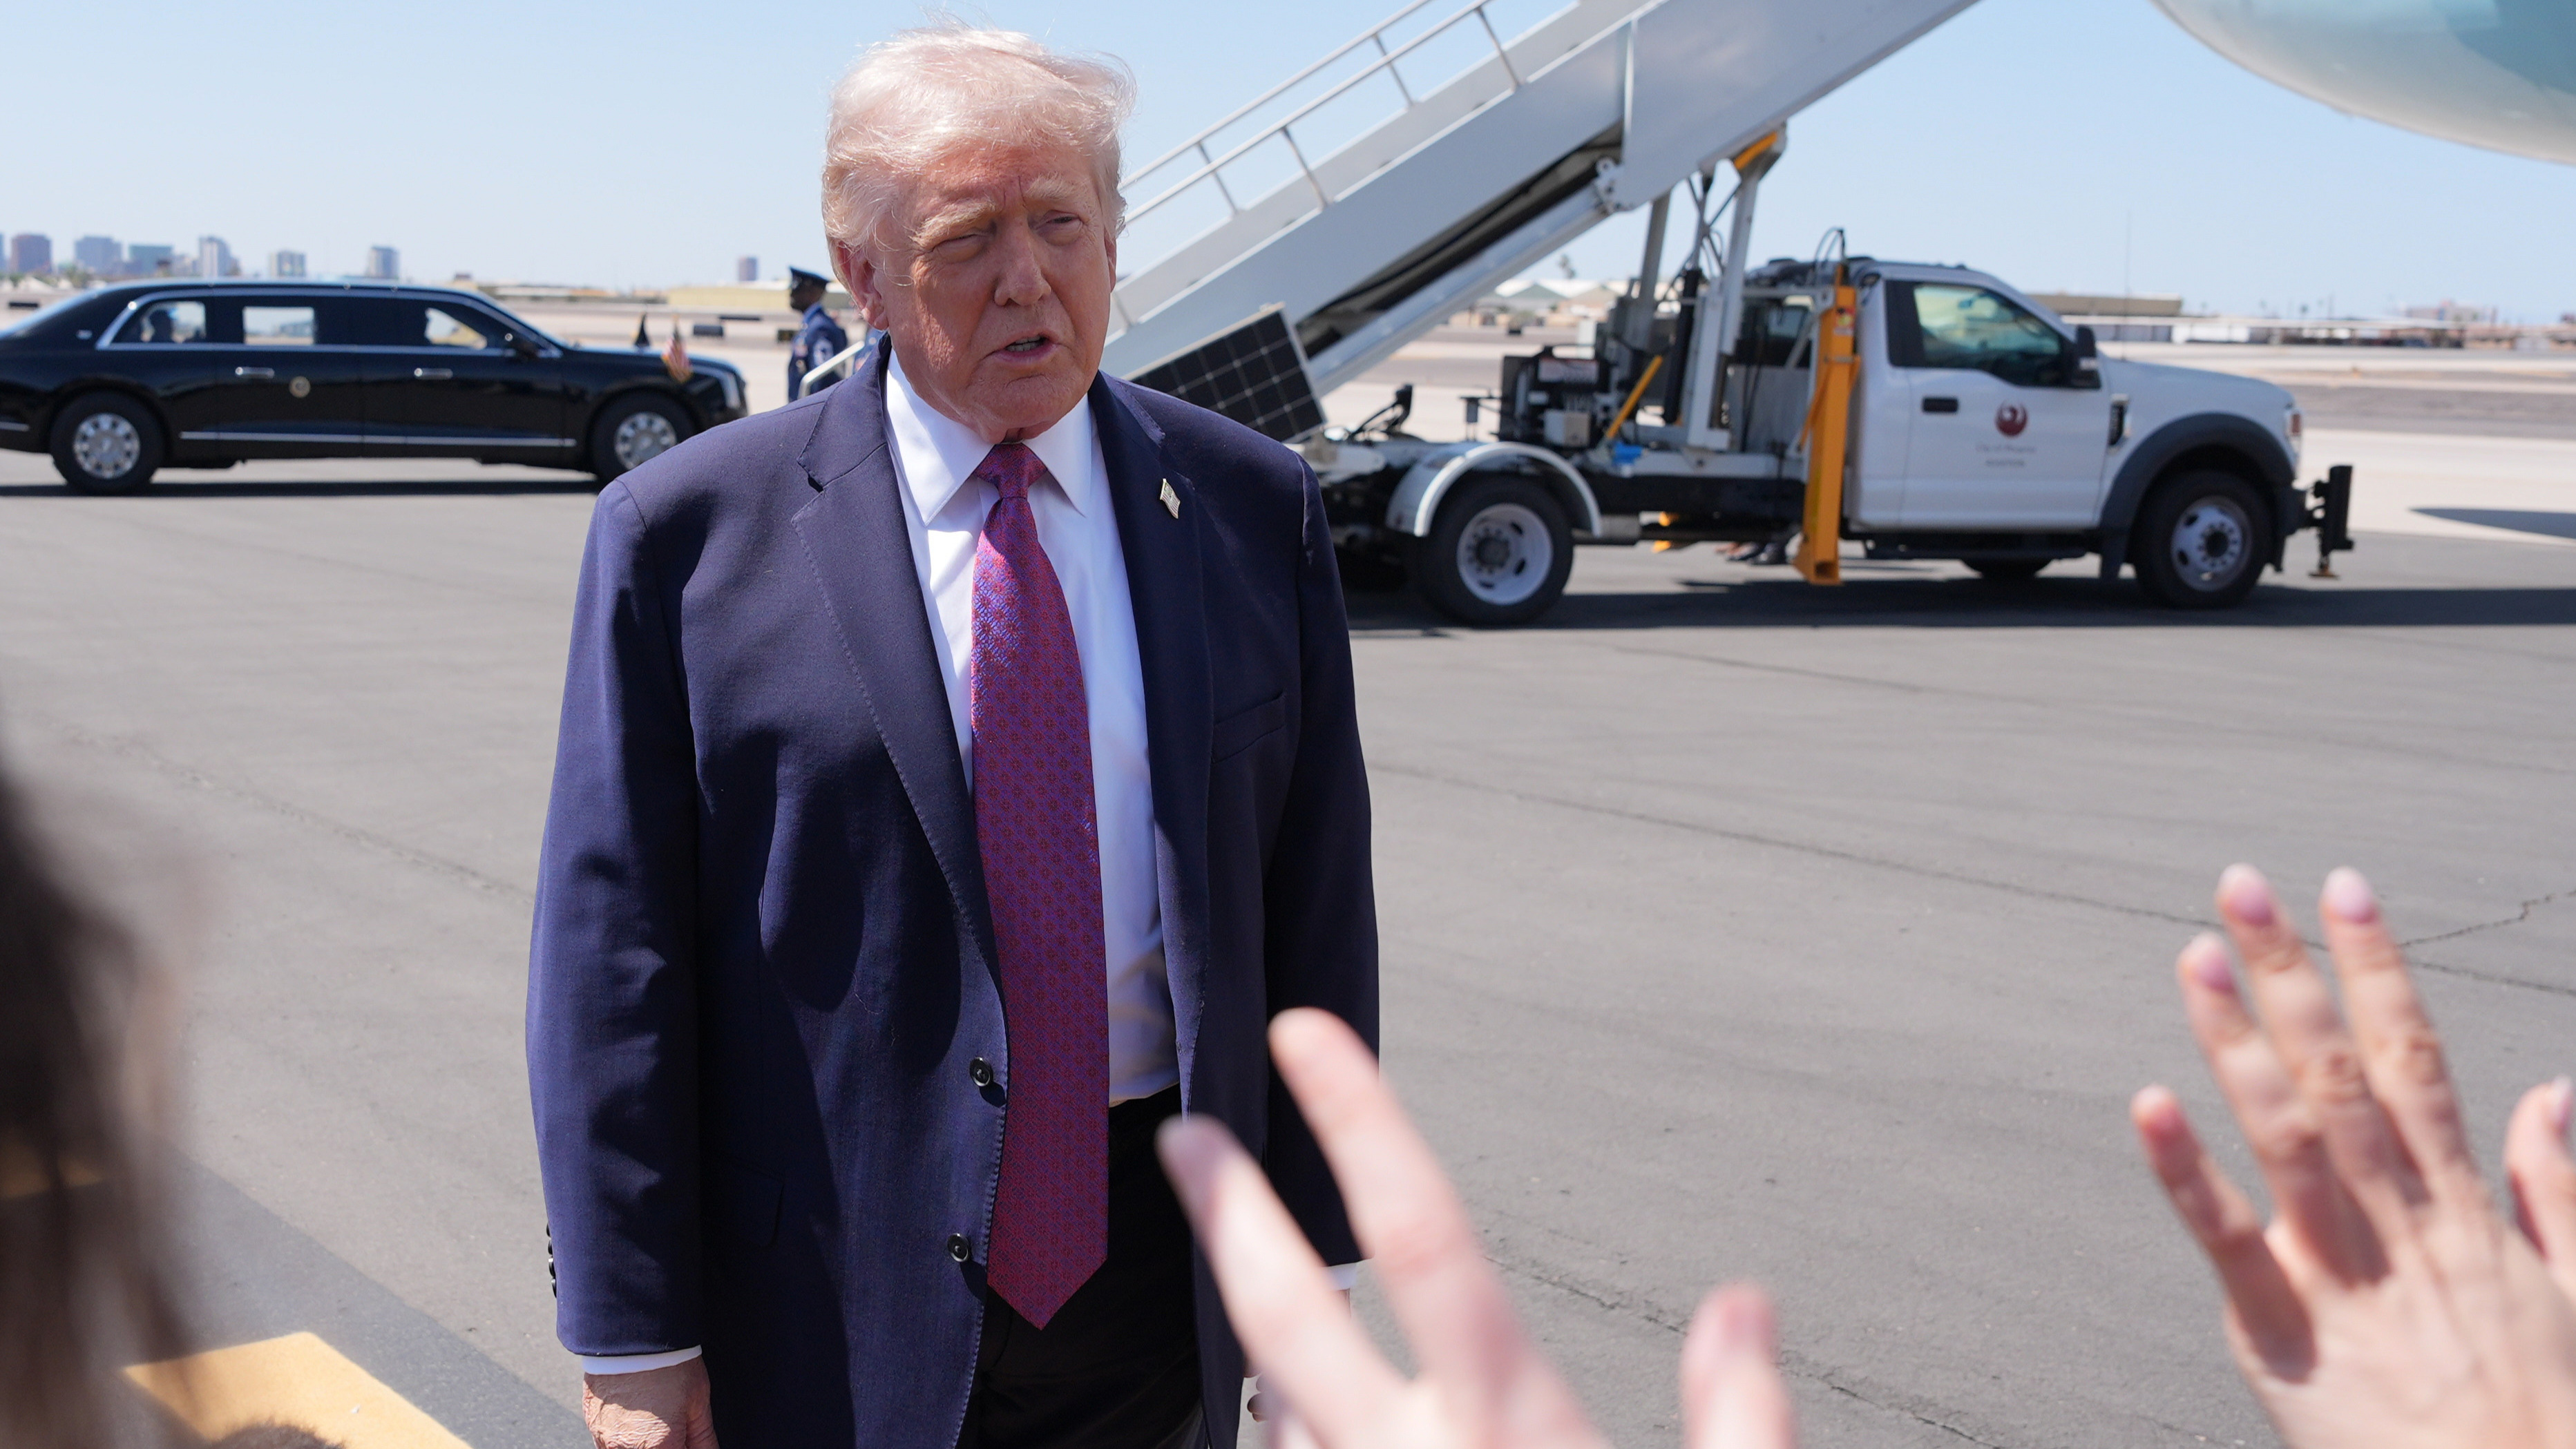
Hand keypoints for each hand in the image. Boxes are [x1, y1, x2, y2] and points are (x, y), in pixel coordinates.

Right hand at [583, 1358, 717, 1448]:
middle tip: (674, 1425)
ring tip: (657, 1418)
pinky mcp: (592, 1422)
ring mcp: (604, 1437)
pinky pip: (606, 1443)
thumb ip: (703, 1438)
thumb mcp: (698, 1401)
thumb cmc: (668, 1363)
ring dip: (645, 1443)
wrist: (633, 1333)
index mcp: (658, 1446)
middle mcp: (627, 1447)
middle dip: (666, 1444)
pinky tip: (637, 1417)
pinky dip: (624, 1436)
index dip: (685, 1445)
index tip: (688, 1438)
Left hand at [1159, 1008, 1792, 1448]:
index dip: (1358, 1120)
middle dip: (1226, 1212)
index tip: (1302, 1032)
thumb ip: (1741, 1419)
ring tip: (1278, 1306)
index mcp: (1516, 1429)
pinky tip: (1306, 1420)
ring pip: (1279, 1412)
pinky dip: (1292, 1438)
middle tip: (1182, 1137)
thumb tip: (1745, 1307)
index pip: (1424, 1238)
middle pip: (1287, 1315)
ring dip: (1273, 1356)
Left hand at [2133, 865, 2575, 1448]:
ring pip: (2288, 1136)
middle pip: (2342, 1076)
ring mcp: (2345, 1282)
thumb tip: (2552, 1090)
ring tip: (2193, 955)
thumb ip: (2556, 1189)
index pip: (2416, 1059)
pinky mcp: (2287, 1341)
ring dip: (2237, 1041)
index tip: (2343, 888)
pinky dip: (2186, 1173)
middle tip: (2241, 885)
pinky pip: (2229, 1244)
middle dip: (2292, 975)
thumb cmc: (2550, 1423)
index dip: (2379, 969)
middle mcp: (2405, 1229)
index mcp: (2466, 1212)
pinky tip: (2147, 1102)